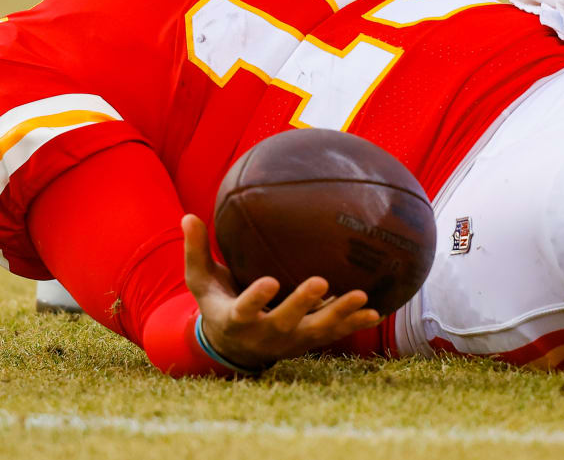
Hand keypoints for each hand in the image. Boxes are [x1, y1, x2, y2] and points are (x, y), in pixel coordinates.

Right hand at [181, 214, 379, 369]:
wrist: (234, 347)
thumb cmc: (217, 303)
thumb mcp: (201, 281)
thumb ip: (196, 251)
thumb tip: (188, 215)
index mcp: (236, 319)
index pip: (244, 311)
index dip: (257, 298)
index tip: (269, 281)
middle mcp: (264, 334)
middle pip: (285, 322)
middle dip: (303, 304)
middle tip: (323, 282)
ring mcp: (289, 341)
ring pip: (316, 332)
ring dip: (340, 316)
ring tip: (363, 298)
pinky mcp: (307, 342)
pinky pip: (333, 335)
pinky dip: (354, 324)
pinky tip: (376, 312)